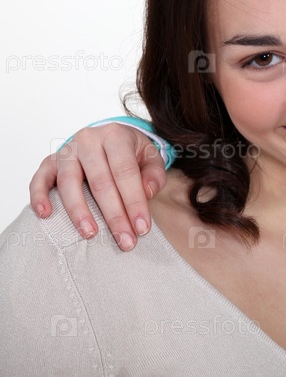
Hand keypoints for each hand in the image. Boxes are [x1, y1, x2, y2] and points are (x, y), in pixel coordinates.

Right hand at [29, 124, 166, 250]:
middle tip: (124, 241)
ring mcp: (66, 151)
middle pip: (100, 181)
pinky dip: (39, 196)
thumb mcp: (151, 157)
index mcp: (115, 136)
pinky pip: (39, 179)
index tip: (142, 228)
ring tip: (91, 234)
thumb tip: (146, 193)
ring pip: (69, 182)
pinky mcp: (49, 162)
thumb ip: (154, 175)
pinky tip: (46, 214)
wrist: (108, 137)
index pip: (126, 172)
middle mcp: (88, 140)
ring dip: (79, 211)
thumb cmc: (131, 153)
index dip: (135, 202)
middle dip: (114, 215)